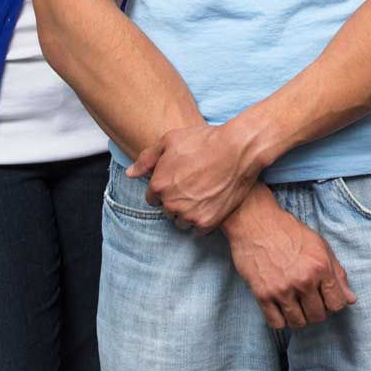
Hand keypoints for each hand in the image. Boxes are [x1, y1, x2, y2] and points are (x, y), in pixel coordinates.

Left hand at [129, 120, 261, 232]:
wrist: (239, 149)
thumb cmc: (205, 140)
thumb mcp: (171, 140)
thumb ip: (147, 158)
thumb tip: (131, 173)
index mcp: (158, 185)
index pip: (153, 198)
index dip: (166, 189)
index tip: (180, 182)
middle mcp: (170, 203)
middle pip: (167, 211)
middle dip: (177, 202)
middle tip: (194, 187)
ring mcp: (189, 214)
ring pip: (182, 222)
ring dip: (189, 213)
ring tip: (204, 196)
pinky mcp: (207, 222)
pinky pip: (198, 230)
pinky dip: (204, 220)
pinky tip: (212, 205)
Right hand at [221, 187, 355, 328]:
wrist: (257, 224)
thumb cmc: (291, 233)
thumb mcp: (321, 247)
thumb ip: (338, 274)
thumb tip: (351, 299)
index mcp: (321, 267)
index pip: (337, 304)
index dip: (334, 304)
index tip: (326, 299)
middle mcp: (303, 281)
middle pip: (318, 316)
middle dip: (317, 312)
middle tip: (311, 302)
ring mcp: (282, 290)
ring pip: (298, 323)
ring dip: (300, 319)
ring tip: (297, 307)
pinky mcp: (262, 295)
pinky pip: (276, 324)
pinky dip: (281, 321)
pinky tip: (281, 309)